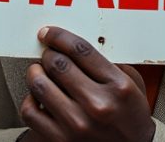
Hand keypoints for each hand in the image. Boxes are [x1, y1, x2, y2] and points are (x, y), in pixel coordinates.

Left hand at [19, 27, 154, 141]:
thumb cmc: (130, 120)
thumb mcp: (134, 87)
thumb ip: (112, 64)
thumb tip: (78, 45)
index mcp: (118, 87)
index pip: (80, 50)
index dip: (59, 36)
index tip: (49, 34)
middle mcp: (98, 105)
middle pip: (57, 63)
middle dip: (48, 54)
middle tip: (48, 54)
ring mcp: (77, 124)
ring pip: (40, 84)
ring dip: (36, 72)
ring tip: (40, 72)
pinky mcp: (59, 140)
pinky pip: (30, 111)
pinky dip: (30, 99)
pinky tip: (39, 97)